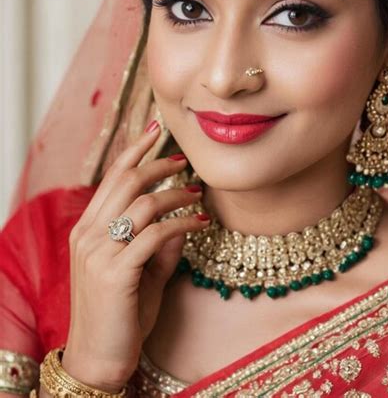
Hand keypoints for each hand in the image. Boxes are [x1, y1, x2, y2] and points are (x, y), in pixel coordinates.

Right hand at [62, 123, 208, 391]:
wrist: (101, 358)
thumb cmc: (122, 315)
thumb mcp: (143, 272)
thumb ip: (160, 244)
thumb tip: (184, 220)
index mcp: (87, 229)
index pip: (112, 177)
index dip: (135, 150)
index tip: (156, 129)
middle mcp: (88, 234)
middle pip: (127, 181)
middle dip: (159, 163)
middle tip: (185, 159)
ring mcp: (98, 252)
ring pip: (143, 204)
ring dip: (176, 194)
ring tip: (198, 194)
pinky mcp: (115, 272)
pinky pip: (154, 234)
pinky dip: (181, 224)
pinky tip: (199, 223)